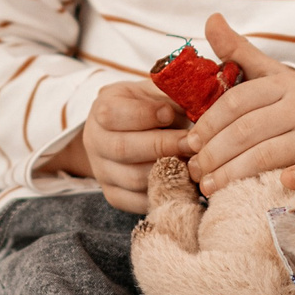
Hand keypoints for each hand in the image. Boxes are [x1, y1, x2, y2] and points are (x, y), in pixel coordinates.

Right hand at [46, 81, 190, 214]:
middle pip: (123, 149)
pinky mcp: (114, 195)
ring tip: (192, 164)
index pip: (112, 113)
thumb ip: (171, 96)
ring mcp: (101, 171)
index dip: (143, 115)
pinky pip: (136, 202)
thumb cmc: (150, 108)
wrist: (131, 132)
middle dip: (162, 146)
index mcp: (102, 108)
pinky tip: (183, 183)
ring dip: (166, 172)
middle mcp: (95, 141)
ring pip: (132, 179)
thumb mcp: (156, 92)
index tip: (170, 113)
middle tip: (192, 143)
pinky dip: (162, 194)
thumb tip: (199, 105)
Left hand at [180, 14, 294, 195]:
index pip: (237, 102)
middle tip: (193, 168)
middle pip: (248, 130)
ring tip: (206, 184)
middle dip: (215, 152)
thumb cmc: (287, 97)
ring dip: (231, 173)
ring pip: (265, 155)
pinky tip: (250, 192)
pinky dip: (278, 182)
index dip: (209, 123)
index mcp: (284, 83)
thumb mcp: (265, 71)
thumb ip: (237, 50)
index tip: (189, 141)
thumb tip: (211, 18)